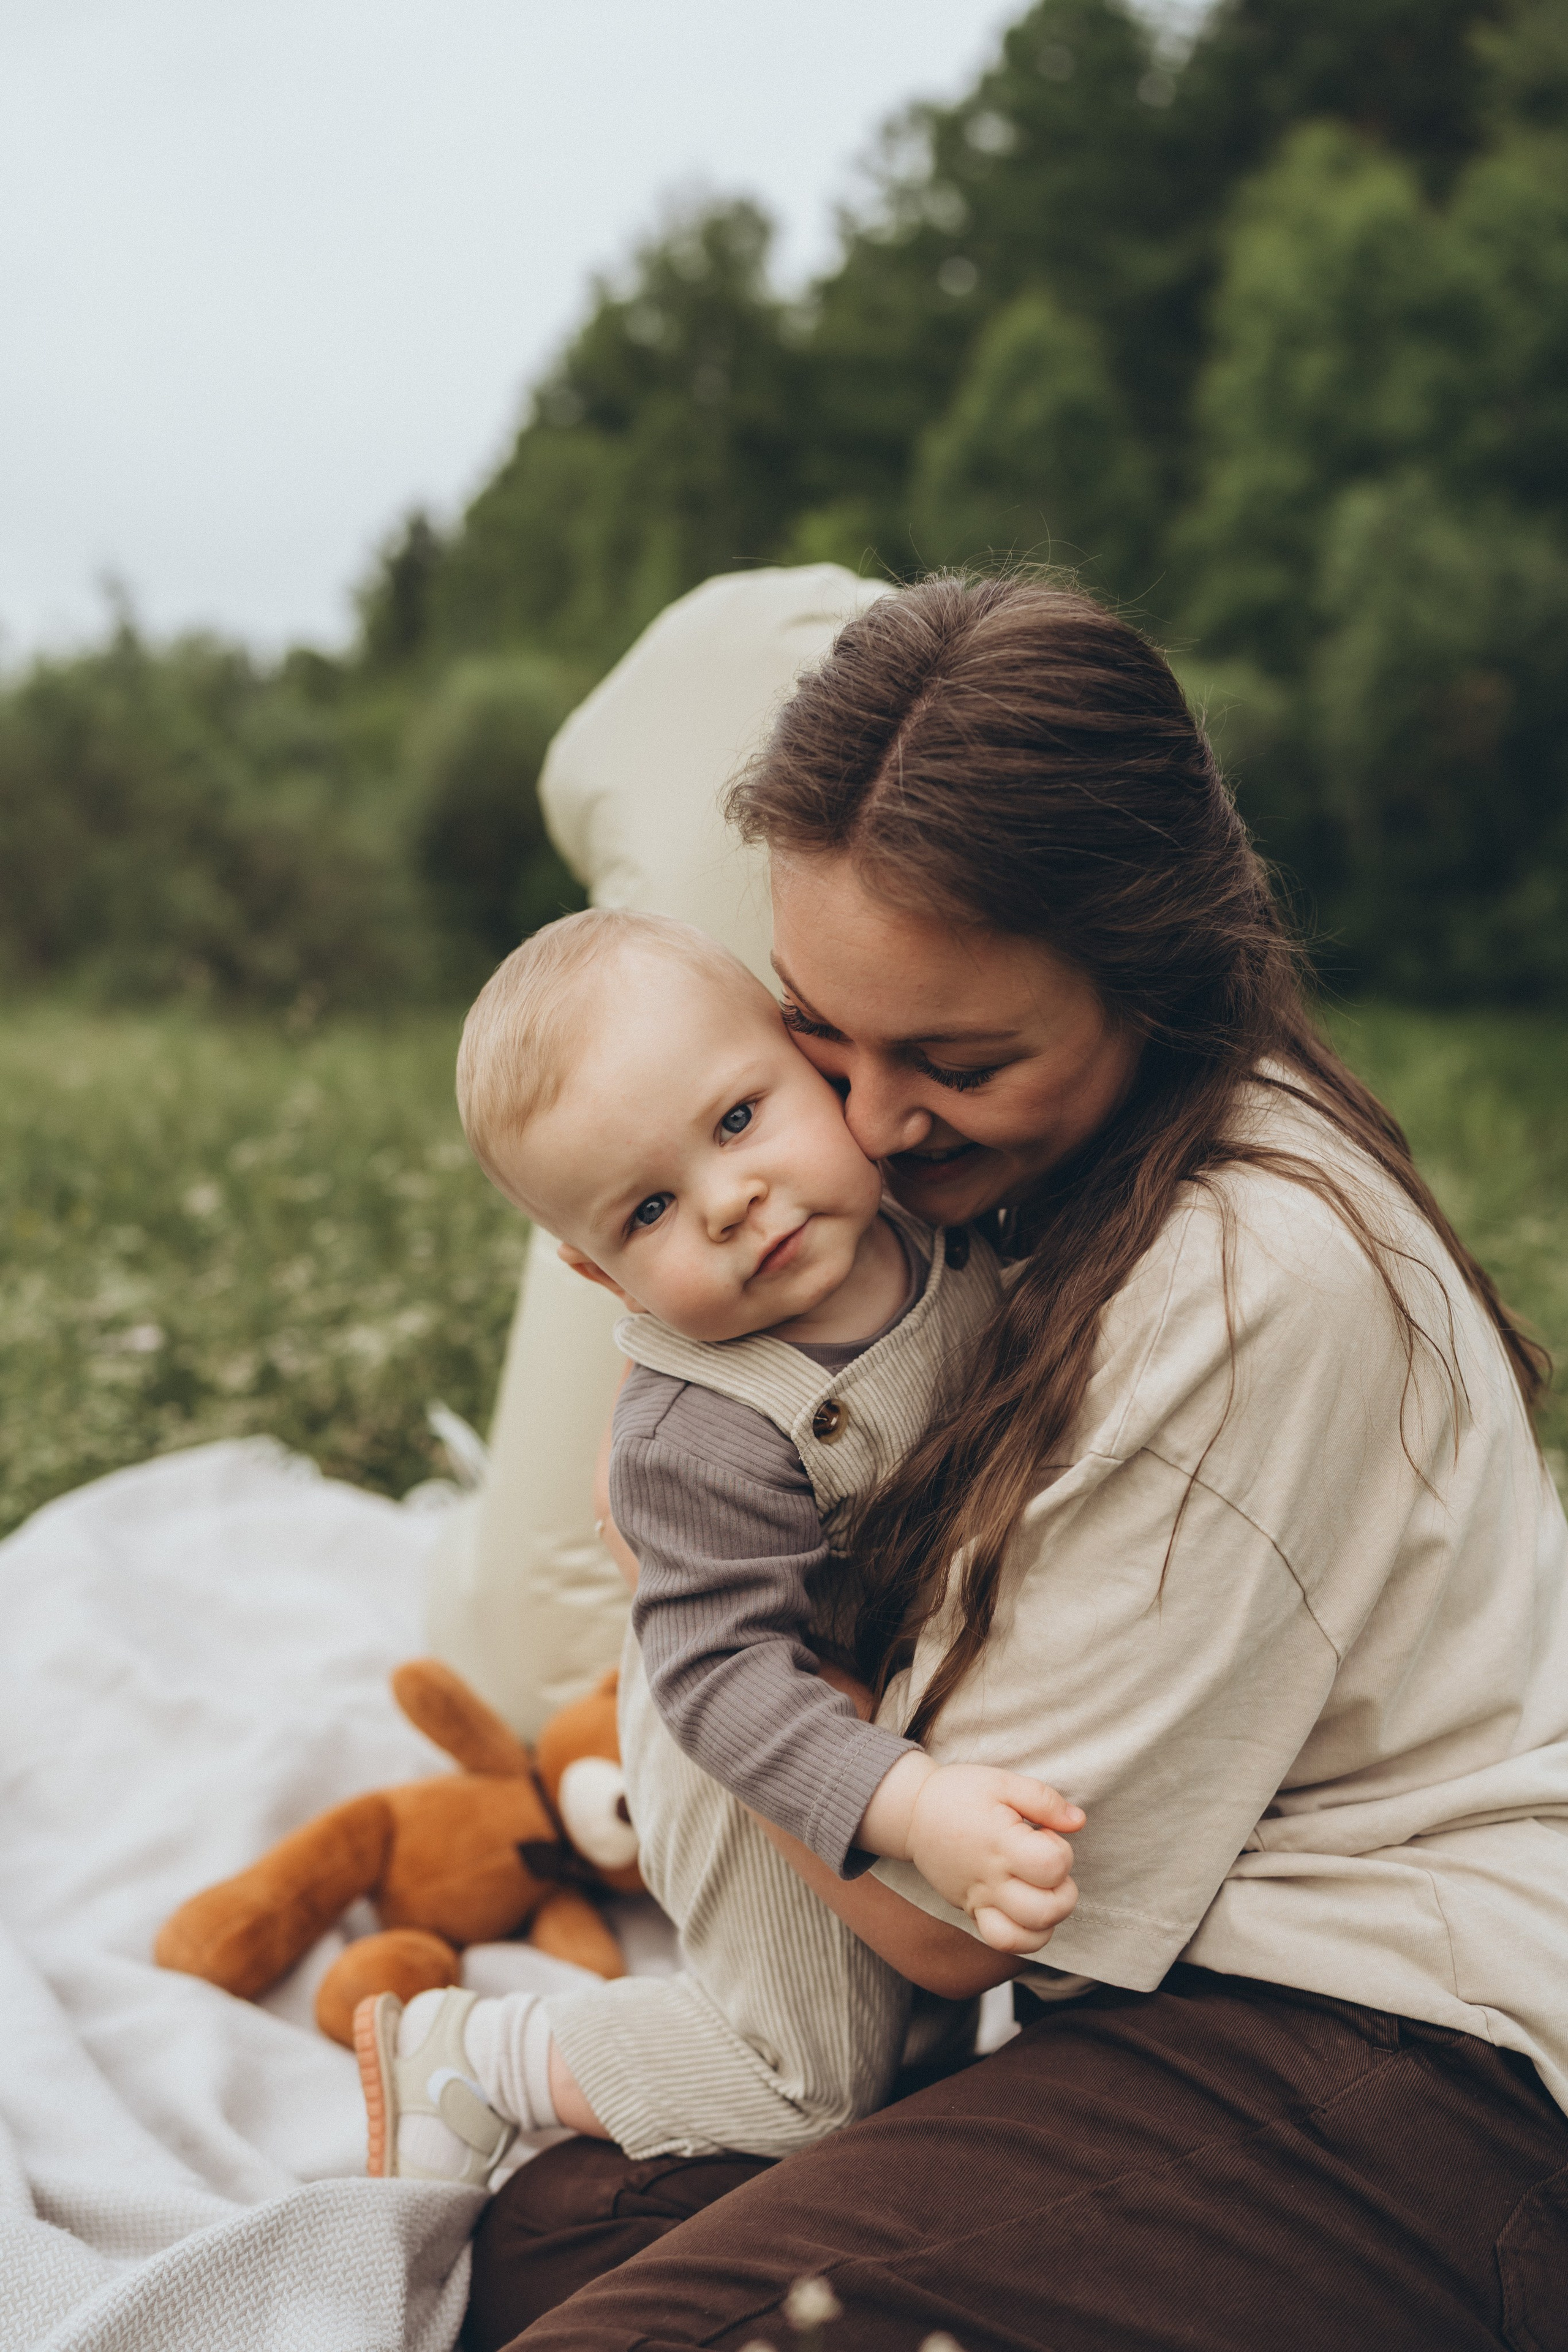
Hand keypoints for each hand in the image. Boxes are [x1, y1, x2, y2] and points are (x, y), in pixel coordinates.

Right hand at [859, 1755, 1082, 1954]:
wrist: (913, 1813)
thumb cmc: (959, 1793)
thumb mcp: (1002, 1781)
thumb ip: (1044, 1799)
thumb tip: (1078, 1821)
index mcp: (999, 1843)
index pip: (1052, 1866)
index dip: (1061, 1850)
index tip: (1044, 1834)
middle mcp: (990, 1879)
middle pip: (1046, 1910)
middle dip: (1064, 1891)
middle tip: (1048, 1865)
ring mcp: (979, 1901)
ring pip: (1027, 1937)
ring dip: (1050, 1918)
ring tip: (1043, 1890)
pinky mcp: (972, 1912)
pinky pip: (1003, 1942)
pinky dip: (1026, 1936)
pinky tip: (1030, 1909)